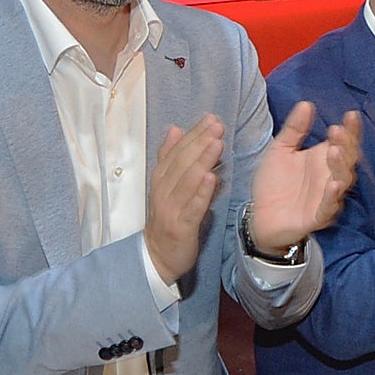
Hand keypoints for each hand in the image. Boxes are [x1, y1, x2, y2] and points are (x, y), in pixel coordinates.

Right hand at [146, 115, 224, 282]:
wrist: (158, 256)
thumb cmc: (168, 216)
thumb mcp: (167, 185)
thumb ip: (171, 157)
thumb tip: (175, 128)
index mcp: (161, 179)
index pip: (177, 151)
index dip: (193, 134)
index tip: (210, 118)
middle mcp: (163, 191)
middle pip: (182, 162)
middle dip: (200, 142)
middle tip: (217, 125)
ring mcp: (171, 209)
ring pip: (187, 181)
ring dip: (202, 161)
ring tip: (217, 143)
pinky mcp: (181, 227)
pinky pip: (192, 207)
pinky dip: (202, 192)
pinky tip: (213, 178)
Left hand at [249, 102, 360, 250]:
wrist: (258, 217)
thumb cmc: (274, 183)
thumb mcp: (280, 150)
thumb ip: (294, 129)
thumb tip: (306, 103)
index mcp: (323, 159)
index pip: (344, 141)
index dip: (351, 129)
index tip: (351, 114)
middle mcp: (330, 176)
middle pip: (347, 159)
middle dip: (346, 145)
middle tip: (337, 131)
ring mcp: (326, 197)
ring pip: (342, 181)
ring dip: (340, 166)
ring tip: (334, 151)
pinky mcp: (318, 217)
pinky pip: (329, 207)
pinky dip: (332, 197)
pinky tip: (334, 184)